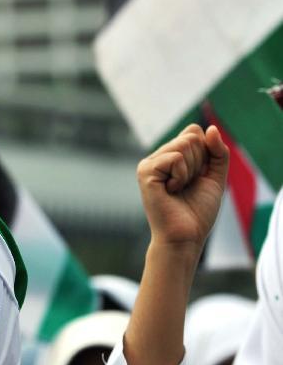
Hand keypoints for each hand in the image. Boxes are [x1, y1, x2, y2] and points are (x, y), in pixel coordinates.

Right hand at [136, 124, 228, 251]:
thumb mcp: (215, 177)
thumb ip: (217, 152)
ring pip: (184, 144)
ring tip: (179, 189)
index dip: (206, 153)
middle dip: (199, 162)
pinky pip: (175, 158)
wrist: (185, 236)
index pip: (194, 132)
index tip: (198, 177)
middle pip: (191, 137)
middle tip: (187, 186)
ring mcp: (149, 163)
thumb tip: (210, 128)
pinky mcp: (145, 171)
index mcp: (171, 156)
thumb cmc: (197, 212)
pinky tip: (171, 191)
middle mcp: (158, 157)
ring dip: (190, 171)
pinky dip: (181, 176)